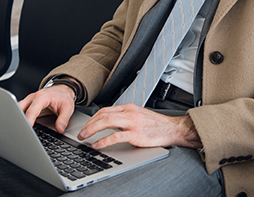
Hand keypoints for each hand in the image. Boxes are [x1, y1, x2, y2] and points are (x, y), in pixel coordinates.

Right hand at [19, 84, 75, 133]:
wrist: (62, 90)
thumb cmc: (63, 97)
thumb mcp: (68, 108)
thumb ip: (63, 119)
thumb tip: (59, 130)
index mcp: (42, 97)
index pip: (31, 111)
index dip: (28, 121)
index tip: (26, 130)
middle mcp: (32, 98)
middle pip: (19, 109)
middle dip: (18, 120)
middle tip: (20, 131)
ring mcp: (28, 101)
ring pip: (17, 110)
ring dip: (17, 119)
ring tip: (20, 130)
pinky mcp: (27, 105)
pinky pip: (20, 111)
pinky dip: (19, 118)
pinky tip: (21, 126)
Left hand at [77, 103, 200, 149]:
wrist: (172, 128)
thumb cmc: (156, 125)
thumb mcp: (139, 116)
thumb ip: (125, 117)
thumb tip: (110, 123)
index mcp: (129, 108)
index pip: (105, 110)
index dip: (92, 118)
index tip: (86, 125)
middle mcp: (129, 113)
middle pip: (103, 115)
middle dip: (89, 124)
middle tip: (81, 133)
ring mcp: (132, 123)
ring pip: (106, 122)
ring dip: (92, 129)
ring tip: (84, 137)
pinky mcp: (135, 134)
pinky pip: (115, 136)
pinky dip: (103, 141)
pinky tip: (97, 144)